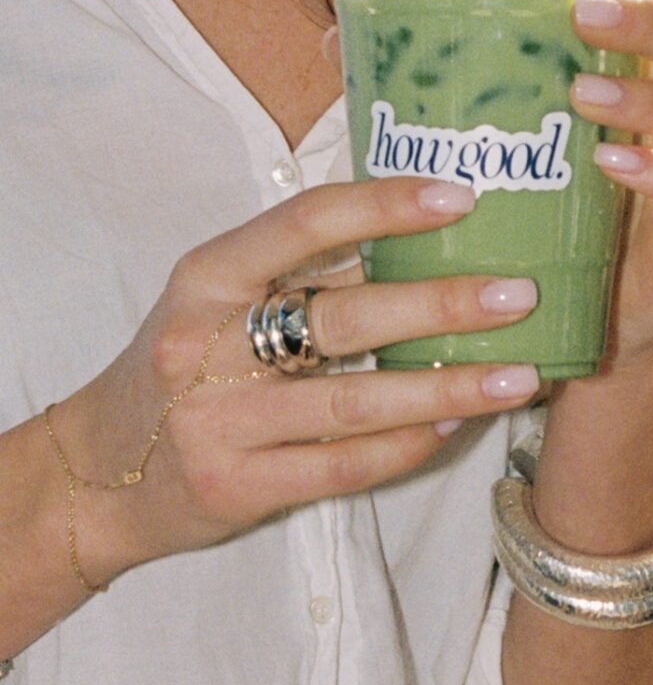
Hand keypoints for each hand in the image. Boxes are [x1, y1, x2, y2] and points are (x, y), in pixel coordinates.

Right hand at [55, 178, 546, 585]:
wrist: (99, 473)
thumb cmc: (184, 371)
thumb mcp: (217, 303)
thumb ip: (301, 271)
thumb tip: (420, 231)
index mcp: (207, 277)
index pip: (304, 223)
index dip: (386, 205)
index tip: (462, 198)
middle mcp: (207, 343)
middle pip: (343, 316)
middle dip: (442, 305)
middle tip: (520, 296)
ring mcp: (219, 421)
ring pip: (354, 400)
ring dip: (446, 387)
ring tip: (519, 375)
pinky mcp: (238, 486)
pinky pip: (343, 465)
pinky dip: (406, 445)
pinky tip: (456, 428)